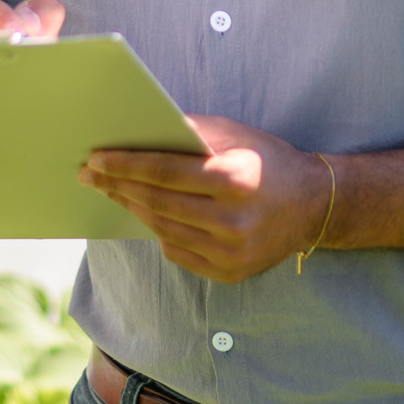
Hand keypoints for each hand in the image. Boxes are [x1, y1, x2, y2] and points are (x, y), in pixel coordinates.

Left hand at [80, 116, 331, 282]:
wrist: (314, 205)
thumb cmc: (267, 161)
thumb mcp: (234, 134)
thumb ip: (188, 132)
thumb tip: (136, 131)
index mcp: (233, 180)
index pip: (163, 172)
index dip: (124, 165)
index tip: (95, 159)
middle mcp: (233, 221)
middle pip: (157, 203)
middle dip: (117, 186)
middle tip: (89, 175)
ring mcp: (232, 252)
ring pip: (163, 229)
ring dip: (132, 208)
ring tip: (112, 191)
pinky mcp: (230, 272)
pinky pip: (178, 251)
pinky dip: (159, 232)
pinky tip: (146, 213)